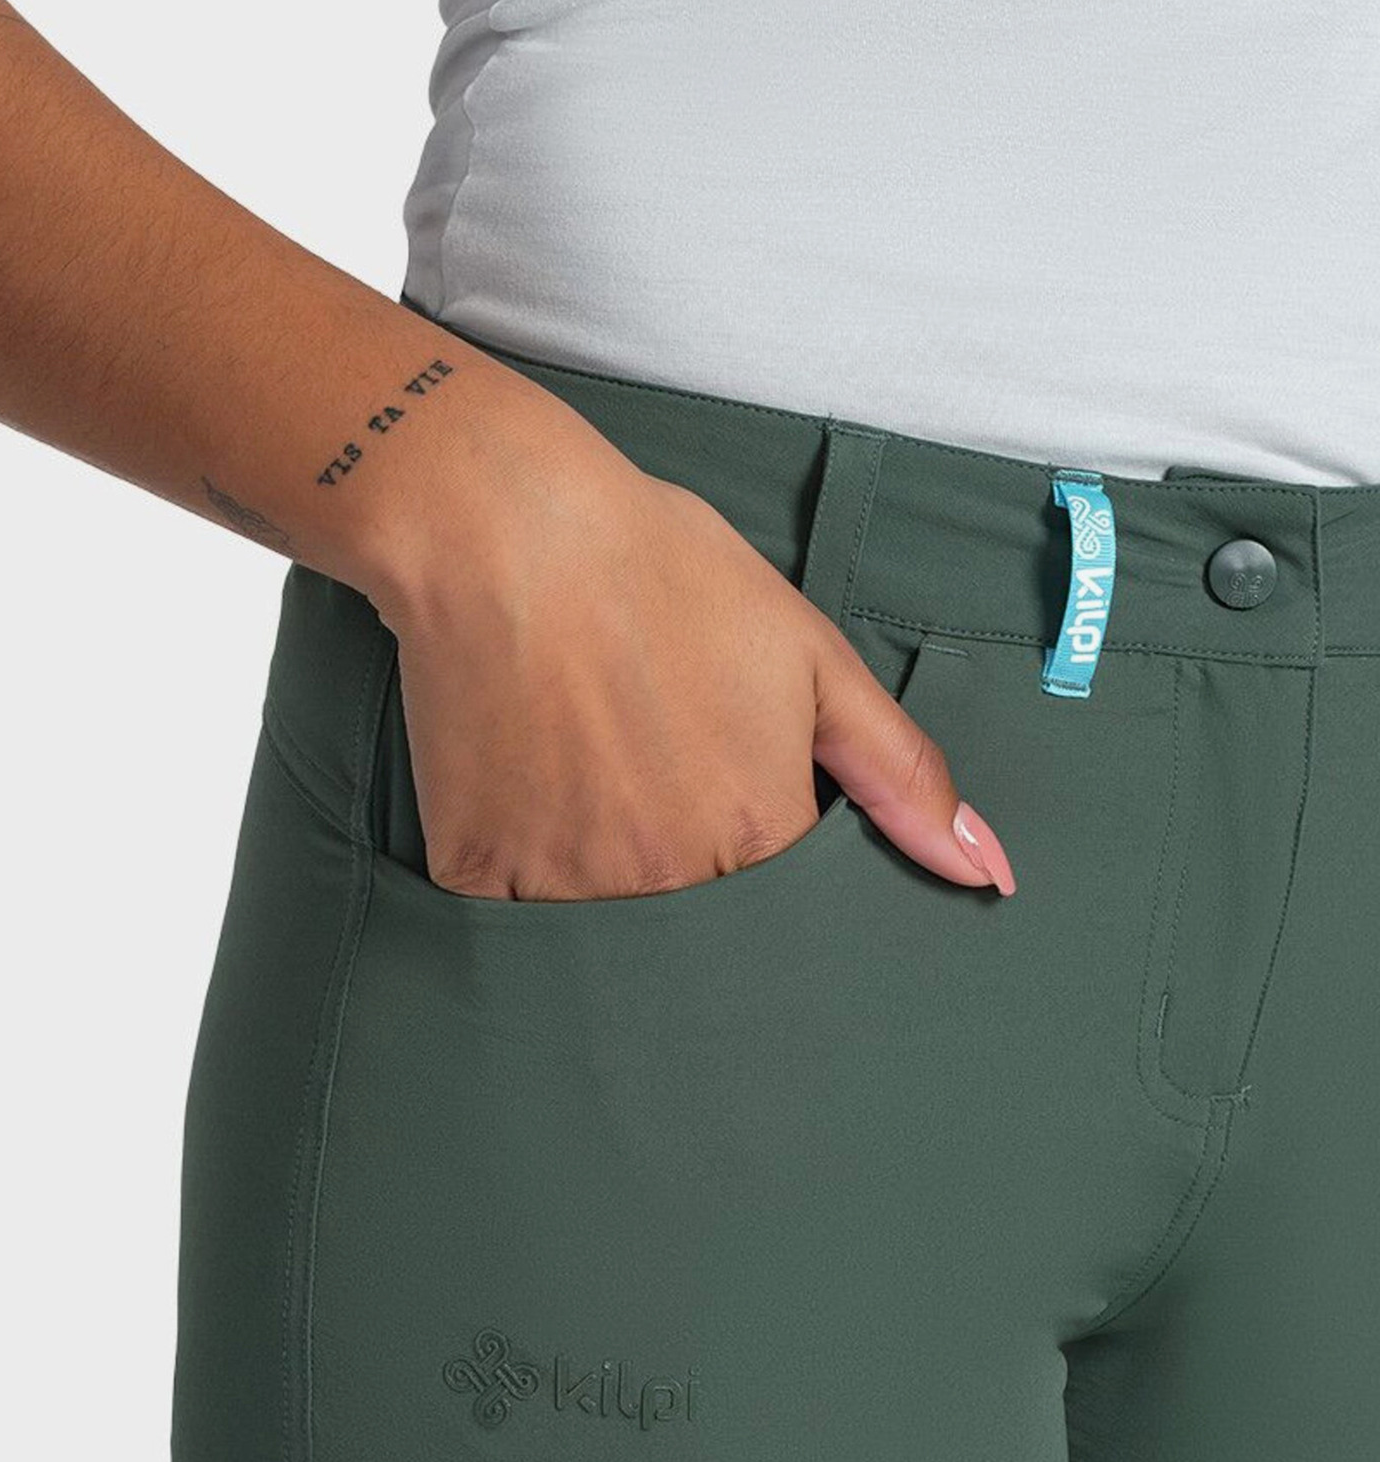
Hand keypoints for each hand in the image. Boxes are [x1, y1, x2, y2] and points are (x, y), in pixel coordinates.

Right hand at [368, 405, 1015, 901]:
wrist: (504, 527)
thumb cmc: (663, 573)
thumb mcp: (809, 656)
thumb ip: (899, 774)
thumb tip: (988, 872)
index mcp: (758, 834)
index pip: (790, 916)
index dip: (764, 861)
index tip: (728, 805)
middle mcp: (666, 879)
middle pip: (696, 933)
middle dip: (687, 878)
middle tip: (650, 778)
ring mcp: (564, 884)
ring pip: (603, 932)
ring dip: (604, 879)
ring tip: (589, 773)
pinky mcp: (474, 872)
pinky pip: (509, 915)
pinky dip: (521, 871)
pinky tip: (526, 787)